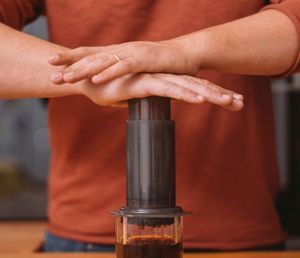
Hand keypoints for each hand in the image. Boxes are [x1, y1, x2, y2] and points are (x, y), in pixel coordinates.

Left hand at [49, 40, 198, 83]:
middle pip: (91, 56)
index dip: (71, 58)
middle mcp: (121, 50)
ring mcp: (132, 53)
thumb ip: (122, 74)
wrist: (186, 55)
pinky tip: (96, 79)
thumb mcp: (136, 69)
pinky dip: (109, 72)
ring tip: (67, 78)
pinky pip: (124, 67)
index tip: (52, 65)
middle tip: (52, 74)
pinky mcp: (144, 60)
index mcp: (118, 52)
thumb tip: (109, 82)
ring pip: (103, 61)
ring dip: (85, 69)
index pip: (90, 53)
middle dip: (70, 65)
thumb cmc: (160, 65)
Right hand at [80, 73, 242, 110]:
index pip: (193, 88)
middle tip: (240, 104)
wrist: (86, 79)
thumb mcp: (135, 98)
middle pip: (196, 86)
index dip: (213, 95)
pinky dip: (183, 94)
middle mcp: (162, 78)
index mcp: (163, 82)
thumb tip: (154, 106)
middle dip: (219, 95)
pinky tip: (199, 100)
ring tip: (229, 102)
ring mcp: (152, 79)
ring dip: (208, 94)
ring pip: (186, 87)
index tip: (231, 104)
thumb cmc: (110, 89)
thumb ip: (148, 100)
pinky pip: (166, 89)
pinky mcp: (141, 83)